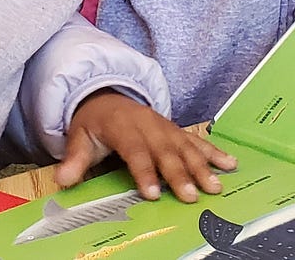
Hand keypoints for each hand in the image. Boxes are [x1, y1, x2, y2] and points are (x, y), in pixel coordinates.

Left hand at [55, 90, 236, 202]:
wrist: (108, 97)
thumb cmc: (94, 124)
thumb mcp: (79, 138)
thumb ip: (74, 160)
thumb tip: (63, 179)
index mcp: (123, 127)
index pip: (135, 151)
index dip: (144, 172)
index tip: (153, 193)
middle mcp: (148, 125)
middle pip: (165, 151)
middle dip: (180, 174)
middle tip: (191, 197)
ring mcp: (166, 127)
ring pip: (186, 147)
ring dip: (202, 167)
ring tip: (215, 187)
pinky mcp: (177, 130)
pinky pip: (198, 141)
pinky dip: (215, 152)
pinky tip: (230, 164)